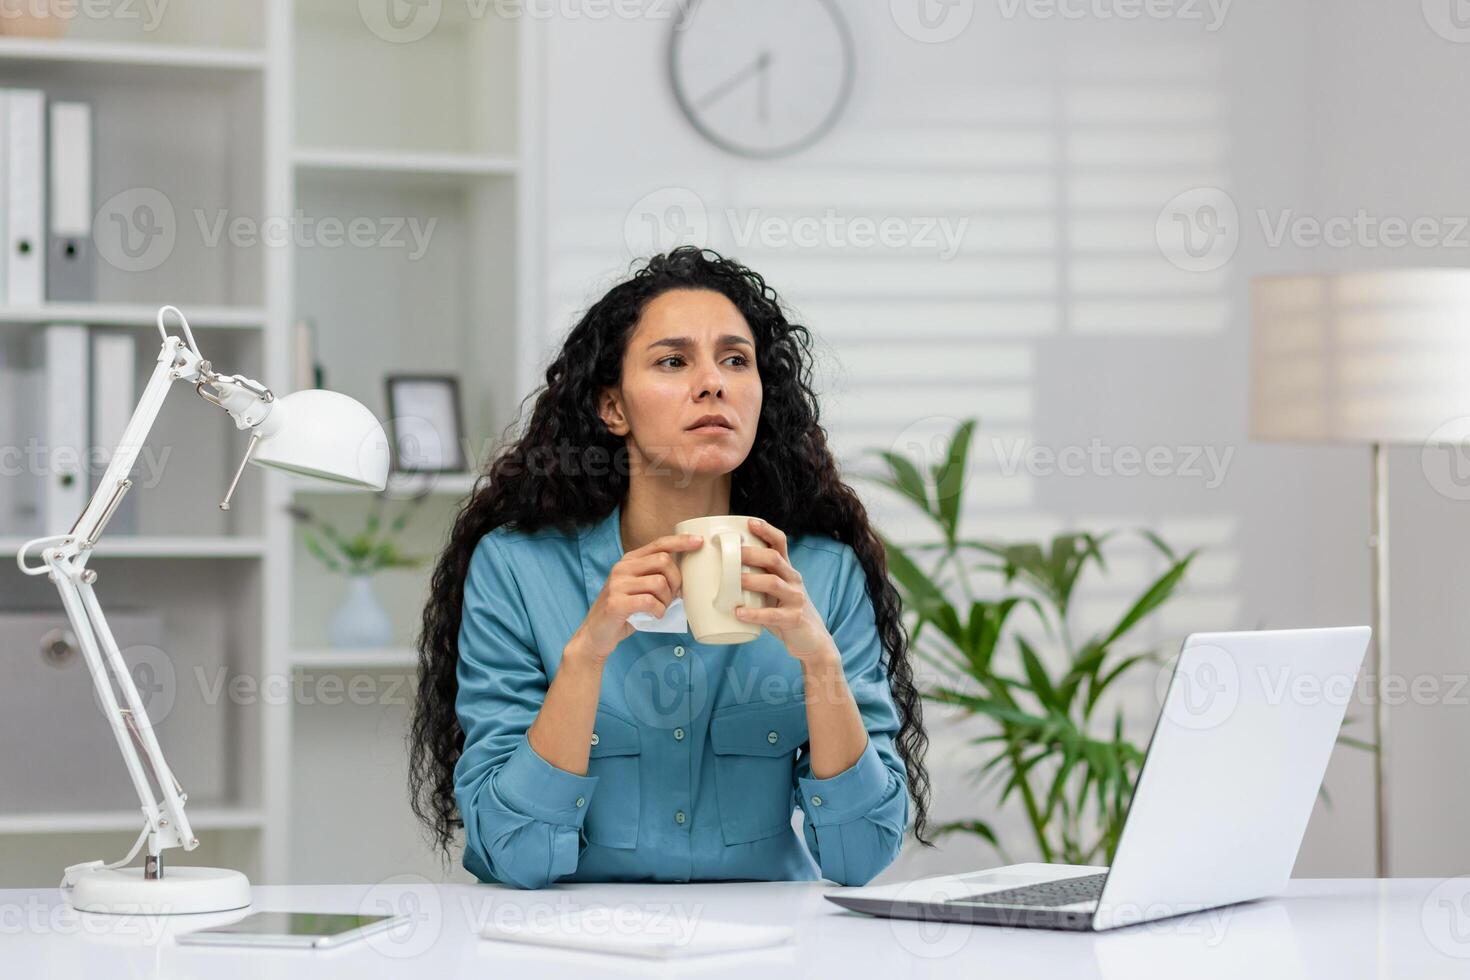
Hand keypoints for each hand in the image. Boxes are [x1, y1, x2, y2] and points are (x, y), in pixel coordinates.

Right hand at [570, 531, 704, 666]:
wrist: (595, 634)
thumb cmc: (624, 612)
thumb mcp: (638, 588)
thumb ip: (655, 576)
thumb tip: (687, 576)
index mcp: (629, 561)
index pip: (659, 544)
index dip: (680, 542)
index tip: (699, 542)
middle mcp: (622, 568)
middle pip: (663, 561)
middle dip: (676, 580)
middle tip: (673, 597)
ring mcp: (617, 584)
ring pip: (659, 583)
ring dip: (667, 599)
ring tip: (660, 609)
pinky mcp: (616, 603)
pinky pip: (650, 602)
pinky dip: (659, 611)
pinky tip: (654, 616)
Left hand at [734, 518, 837, 664]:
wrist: (813, 641)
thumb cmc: (786, 613)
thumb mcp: (775, 593)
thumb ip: (757, 582)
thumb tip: (718, 574)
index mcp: (787, 570)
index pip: (780, 543)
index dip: (766, 530)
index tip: (748, 522)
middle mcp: (794, 580)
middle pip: (774, 558)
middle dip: (751, 553)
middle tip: (731, 553)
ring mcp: (796, 598)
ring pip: (773, 583)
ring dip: (750, 580)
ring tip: (732, 582)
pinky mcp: (794, 619)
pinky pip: (772, 615)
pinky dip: (754, 614)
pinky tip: (739, 613)